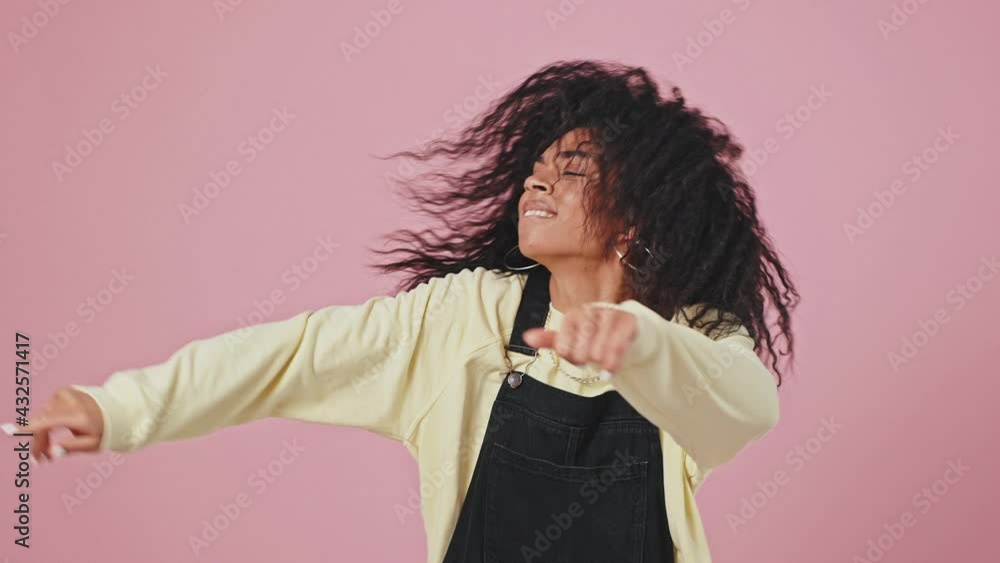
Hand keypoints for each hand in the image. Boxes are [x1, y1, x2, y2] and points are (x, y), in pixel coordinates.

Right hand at [4, 387, 103, 463]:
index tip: (10, 431)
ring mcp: (66, 394)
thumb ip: (72, 448)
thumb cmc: (102, 430)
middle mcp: (70, 402)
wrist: (114, 409)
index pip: (49, 422)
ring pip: (42, 416)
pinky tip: (55, 428)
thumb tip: (53, 451)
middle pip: (41, 422)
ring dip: (42, 432)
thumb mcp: (92, 444)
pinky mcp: (63, 391)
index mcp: (78, 415)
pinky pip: (47, 409)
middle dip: (38, 442)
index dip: (29, 428)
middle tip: (41, 459)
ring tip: (51, 446)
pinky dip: (47, 420)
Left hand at [522, 305, 638, 373]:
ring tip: (601, 362)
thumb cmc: (595, 335)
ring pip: (597, 350)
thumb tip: (527, 337)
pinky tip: (608, 372)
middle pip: (580, 350)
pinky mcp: (628, 321)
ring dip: (598, 361)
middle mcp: (591, 310)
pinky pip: (618, 345)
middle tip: (590, 358)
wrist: (628, 329)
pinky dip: (612, 362)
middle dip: (584, 359)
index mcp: (573, 314)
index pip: (563, 347)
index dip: (569, 357)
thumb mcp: (570, 338)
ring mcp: (610, 314)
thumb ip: (548, 339)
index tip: (577, 357)